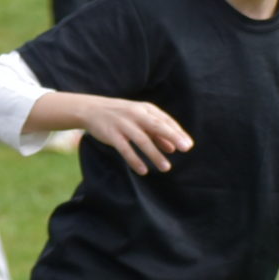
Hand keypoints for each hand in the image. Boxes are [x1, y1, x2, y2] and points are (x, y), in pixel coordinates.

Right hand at [68, 93, 191, 174]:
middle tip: (186, 149)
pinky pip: (125, 149)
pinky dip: (134, 160)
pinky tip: (143, 170)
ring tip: (166, 167)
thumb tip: (173, 148)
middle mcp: (135, 115)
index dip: (177, 132)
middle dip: (172, 136)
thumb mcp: (139, 119)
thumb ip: (156, 133)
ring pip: (142, 140)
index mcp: (145, 109)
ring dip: (155, 154)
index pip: (165, 121)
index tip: (188, 145)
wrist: (90, 110)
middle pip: (157, 126)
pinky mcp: (111, 135)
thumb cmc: (121, 115)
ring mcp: (123, 124)